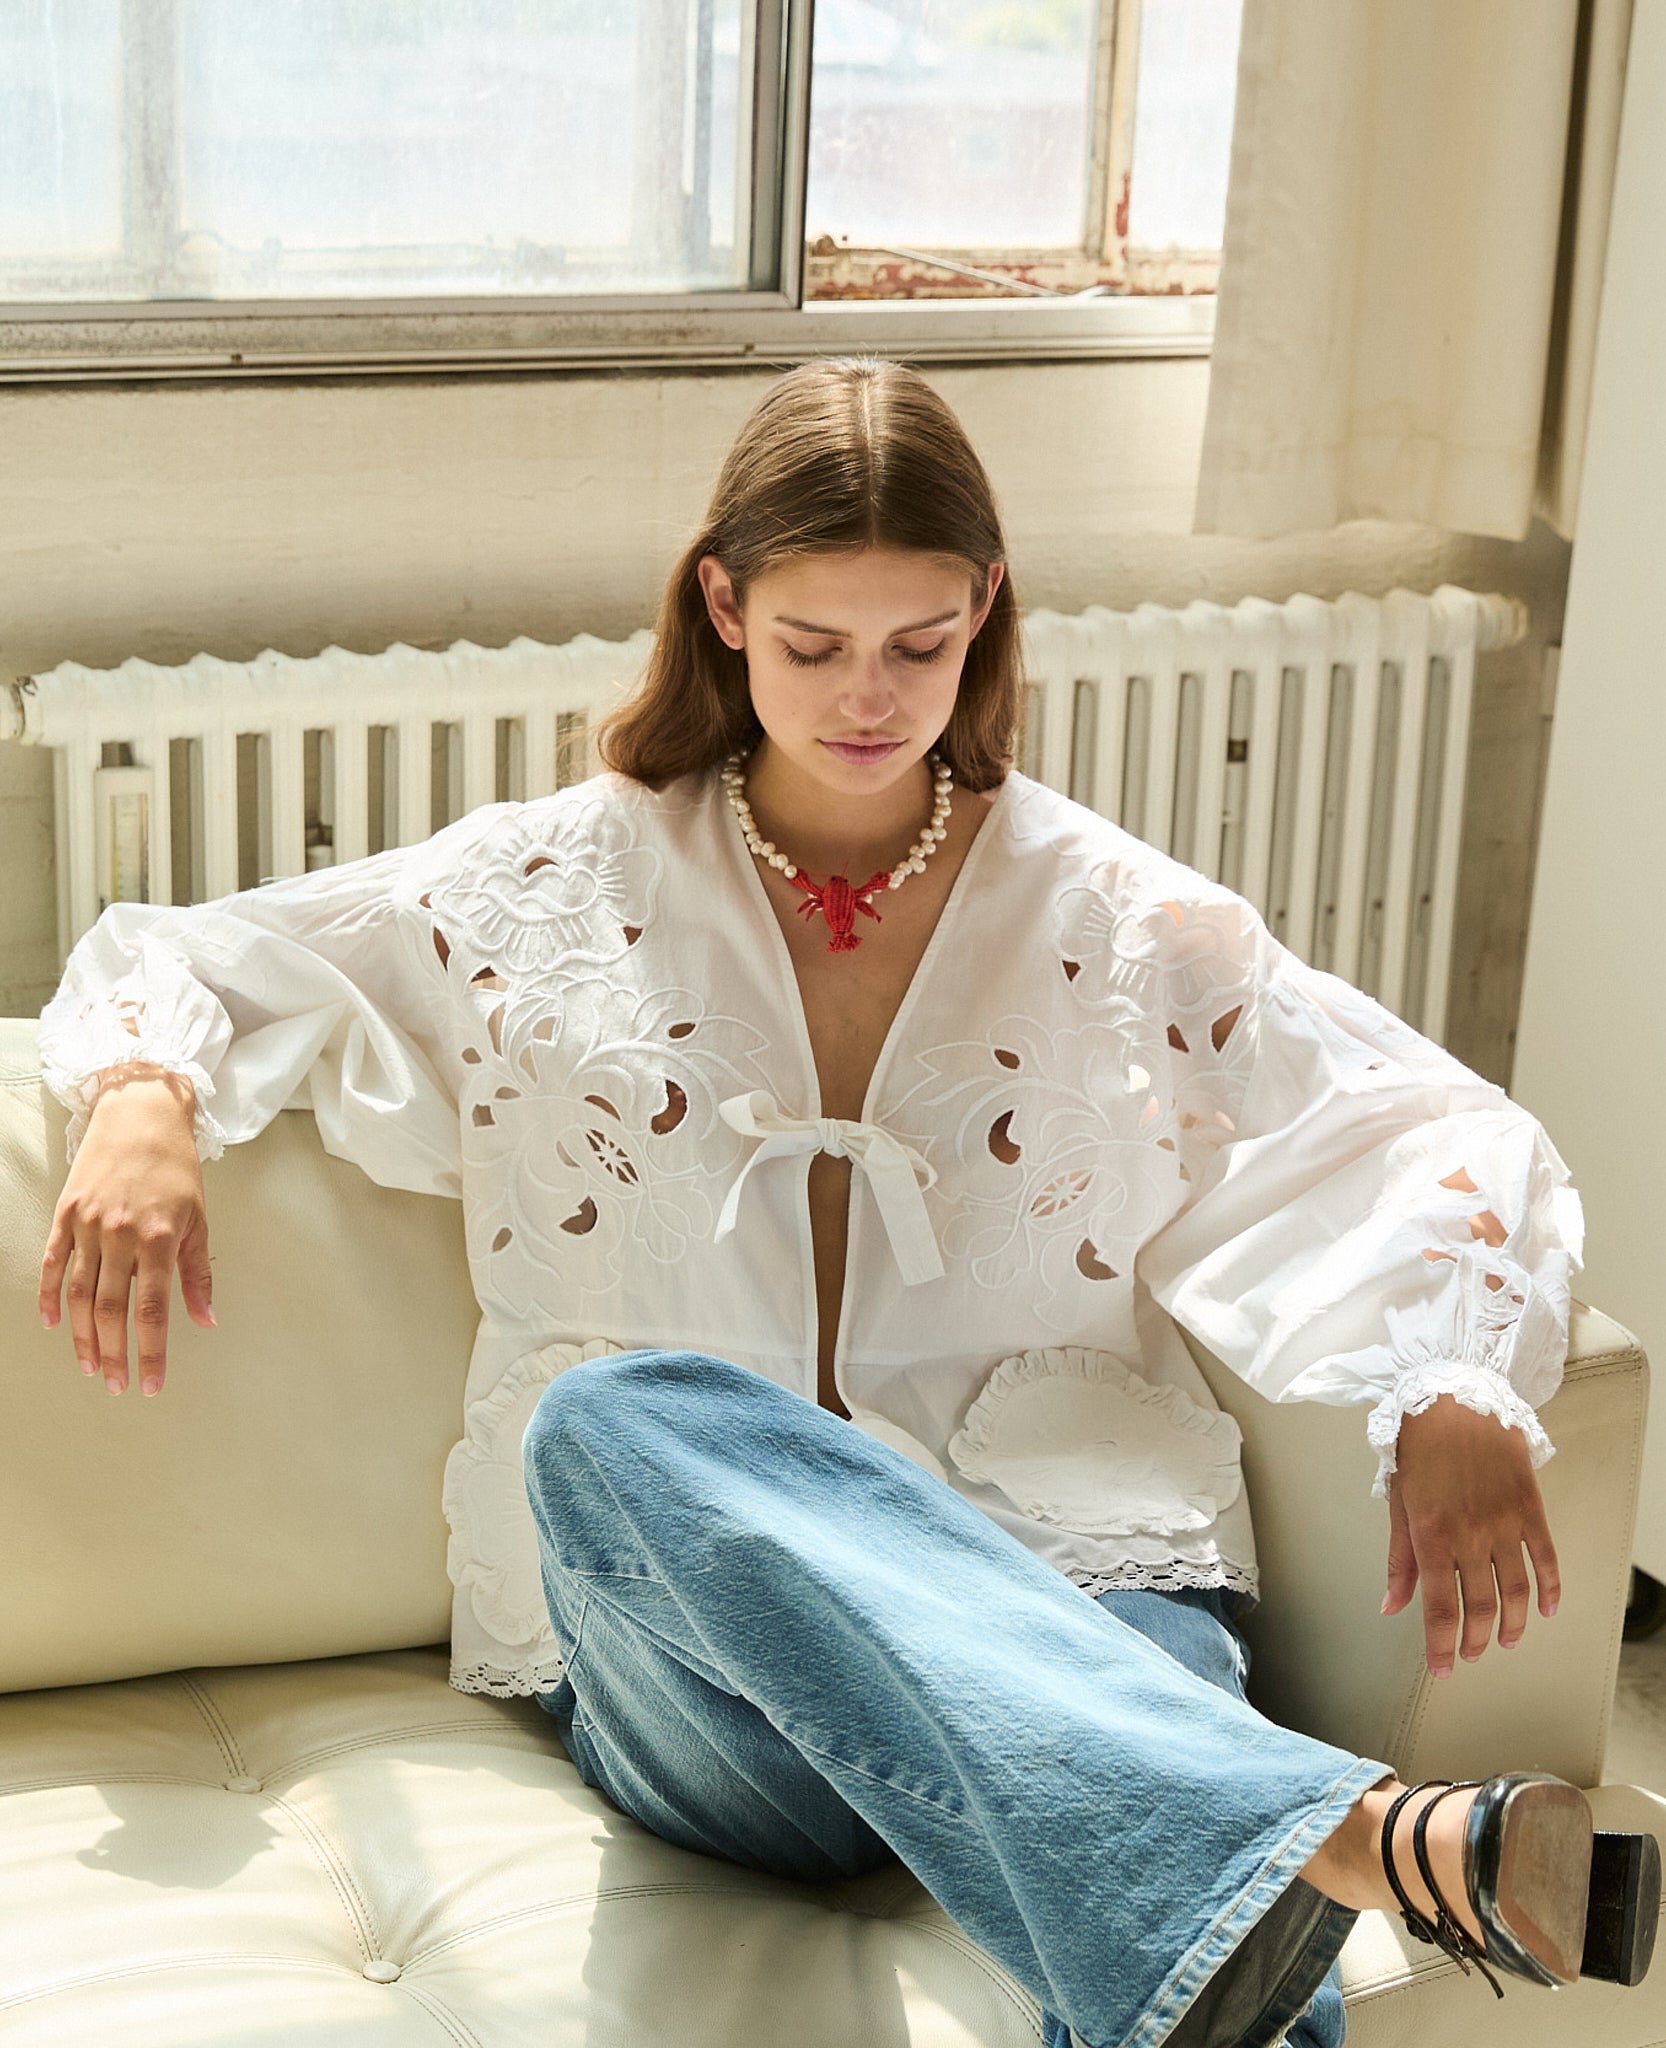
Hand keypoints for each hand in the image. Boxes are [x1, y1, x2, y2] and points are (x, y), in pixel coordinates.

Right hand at [38, 1065, 215, 1396]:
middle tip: (116, 1386)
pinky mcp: (66, 1215)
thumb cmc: (175, 1167)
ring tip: (90, 1367)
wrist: (139, 1114)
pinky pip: (54, 1264)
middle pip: (113, 1311)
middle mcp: (121, 1235)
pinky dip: (51, 1297)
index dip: (150, 1353)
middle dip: (115, 1355)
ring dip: (84, 1336)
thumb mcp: (199, 1217)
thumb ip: (197, 1273)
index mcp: (160, 1238)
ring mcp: (88, 1225)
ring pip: (81, 1295)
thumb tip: (206, 1320)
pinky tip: (55, 1325)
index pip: (152, 1311)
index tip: (152, 1384)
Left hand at [1382, 1393, 1559, 1677]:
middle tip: (1471, 1654)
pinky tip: (1546, 1610)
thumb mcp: (1396, 1500)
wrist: (1453, 1396)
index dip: (1442, 1646)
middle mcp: (1470, 1536)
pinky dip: (1550, 1589)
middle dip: (1475, 1639)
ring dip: (1512, 1623)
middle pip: (1479, 1606)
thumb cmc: (1416, 1444)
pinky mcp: (1529, 1508)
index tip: (1443, 1669)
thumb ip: (1398, 1558)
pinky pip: (1546, 1559)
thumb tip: (1391, 1605)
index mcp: (1430, 1535)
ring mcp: (1504, 1523)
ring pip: (1515, 1591)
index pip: (1439, 1608)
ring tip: (1506, 1641)